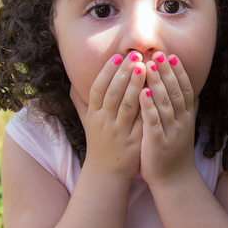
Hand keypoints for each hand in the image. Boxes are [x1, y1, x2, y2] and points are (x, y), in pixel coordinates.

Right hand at [71, 52, 145, 180]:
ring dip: (136, 85)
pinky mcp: (134, 141)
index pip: (98, 89)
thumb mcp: (86, 121)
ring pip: (128, 105)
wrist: (106, 172)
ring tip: (145, 67)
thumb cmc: (98, 141)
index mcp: (93, 115)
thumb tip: (72, 81)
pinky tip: (156, 91)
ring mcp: (119, 132)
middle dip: (124, 73)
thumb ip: (80, 101)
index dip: (107, 72)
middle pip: (113, 94)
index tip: (117, 57)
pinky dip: (148, 105)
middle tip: (136, 55)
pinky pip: (142, 120)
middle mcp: (104, 122)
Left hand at [139, 52, 197, 185]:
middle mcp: (181, 122)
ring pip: (165, 104)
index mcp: (186, 116)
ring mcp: (171, 132)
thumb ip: (186, 108)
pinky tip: (142, 93)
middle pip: (175, 92)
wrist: (173, 179)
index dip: (179, 72)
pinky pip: (154, 122)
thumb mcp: (184, 126)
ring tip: (148, 66)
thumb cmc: (174, 150)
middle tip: (157, 53)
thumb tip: (191, 88)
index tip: (171, 55)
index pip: (184, 89)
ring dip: (157, 83)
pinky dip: (149, 107)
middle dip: (166, 72)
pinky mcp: (158, 143)